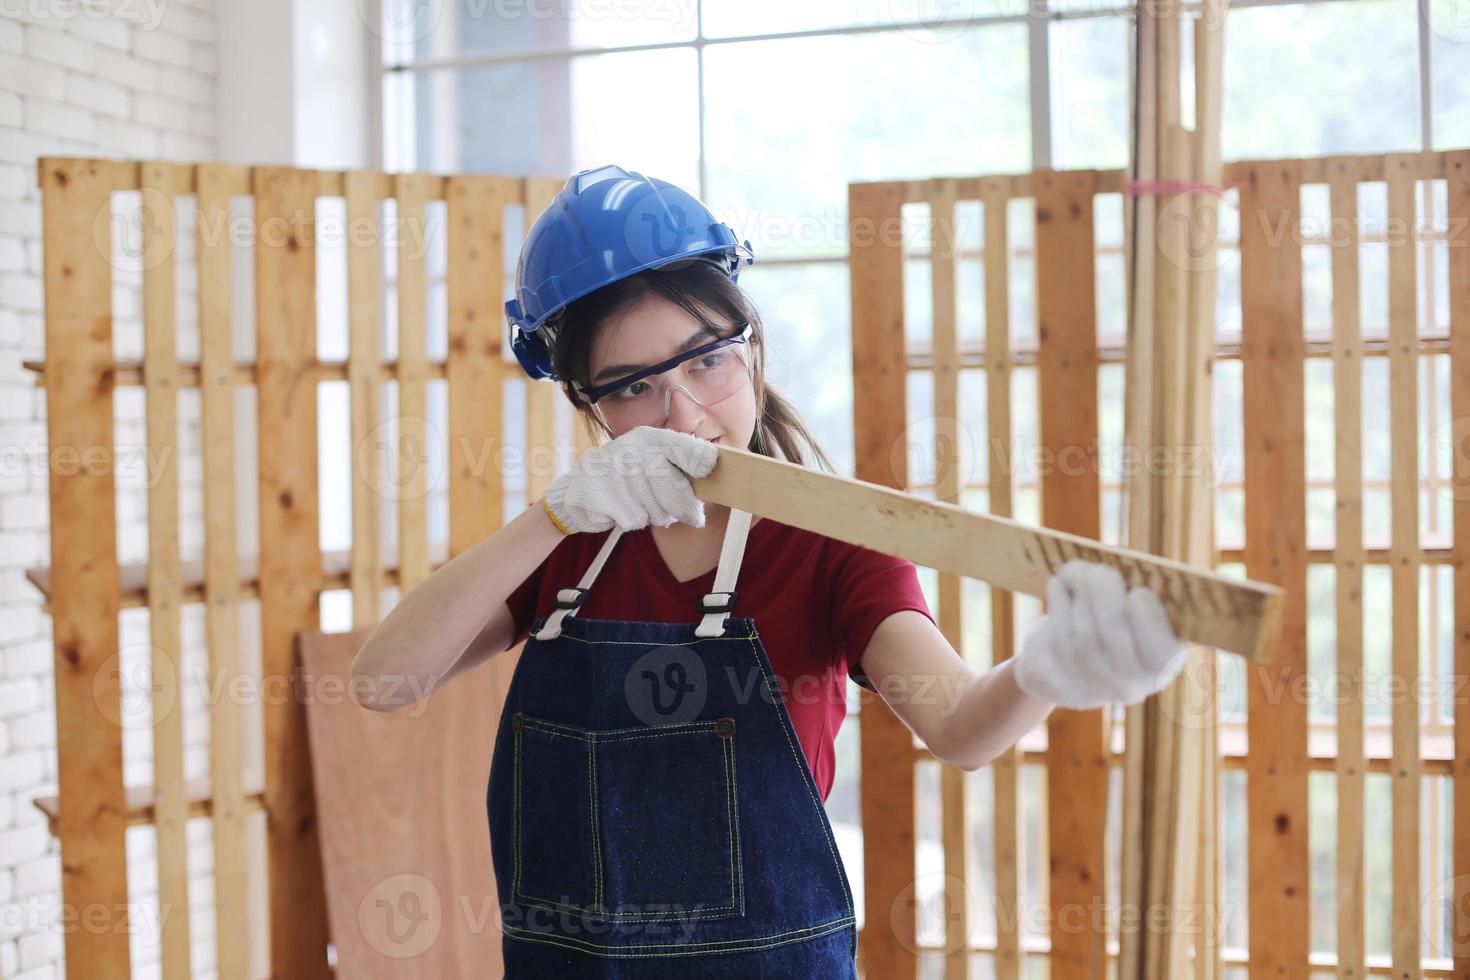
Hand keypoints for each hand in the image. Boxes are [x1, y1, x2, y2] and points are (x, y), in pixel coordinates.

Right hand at [542, 425, 718, 533]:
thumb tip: (711, 482)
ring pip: (655, 510)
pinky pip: (634, 520)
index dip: (700, 459)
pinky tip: (620, 509)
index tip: (709, 469)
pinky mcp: (600, 495)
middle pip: (674, 489)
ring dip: (653, 515)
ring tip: (639, 504)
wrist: (577, 490)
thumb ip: (678, 468)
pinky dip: (632, 521)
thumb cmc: (625, 478)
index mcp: (649, 438)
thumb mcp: (649, 461)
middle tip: (689, 516)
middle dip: (684, 508)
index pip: (683, 446)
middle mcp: (632, 450)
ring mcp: (614, 472)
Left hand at [1011, 559, 1188, 709]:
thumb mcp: (1134, 615)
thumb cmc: (1112, 626)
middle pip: (1115, 637)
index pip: (1161, 654)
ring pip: (1083, 635)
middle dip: (1105, 594)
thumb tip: (1125, 562)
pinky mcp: (1055, 678)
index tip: (1137, 593)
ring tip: (1076, 570)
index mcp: (1159, 665)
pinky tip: (1059, 585)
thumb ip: (1138, 593)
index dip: (1149, 623)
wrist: (1066, 670)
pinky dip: (1058, 603)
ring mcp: (1088, 685)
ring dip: (1079, 593)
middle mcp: (1127, 684)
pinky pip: (1056, 637)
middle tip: (1101, 569)